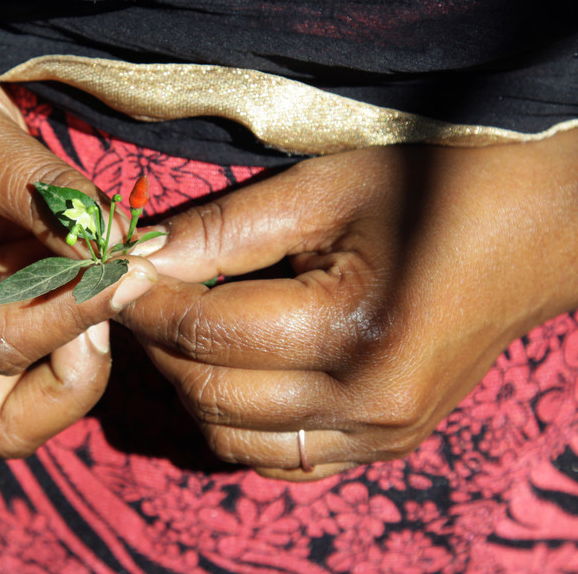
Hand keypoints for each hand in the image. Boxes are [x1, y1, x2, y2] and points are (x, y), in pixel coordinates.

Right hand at [0, 17, 155, 456]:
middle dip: (72, 375)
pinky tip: (104, 251)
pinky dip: (85, 302)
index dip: (70, 319)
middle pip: (4, 417)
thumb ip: (49, 197)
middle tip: (108, 297)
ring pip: (31, 388)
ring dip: (84, 341)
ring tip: (111, 268)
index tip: (123, 271)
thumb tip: (119, 251)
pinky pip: (48, 329)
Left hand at [118, 131, 577, 479]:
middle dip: (158, 346)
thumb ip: (225, 228)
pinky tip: (237, 370)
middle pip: (212, 396)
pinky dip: (239, 423)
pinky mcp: (385, 445)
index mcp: (355, 331)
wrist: (537, 230)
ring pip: (235, 442)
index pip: (206, 334)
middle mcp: (368, 404)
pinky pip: (280, 460)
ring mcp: (380, 436)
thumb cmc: (438, 188)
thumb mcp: (325, 189)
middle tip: (141, 295)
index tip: (112, 272)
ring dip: (191, 388)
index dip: (144, 302)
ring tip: (185, 329)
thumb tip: (141, 256)